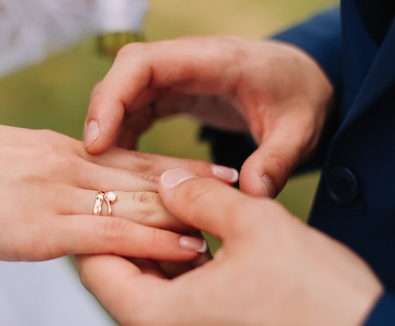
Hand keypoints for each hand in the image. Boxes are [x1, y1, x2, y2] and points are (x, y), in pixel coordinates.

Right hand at [0, 119, 236, 260]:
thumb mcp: (17, 160)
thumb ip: (54, 174)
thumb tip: (81, 186)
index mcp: (64, 151)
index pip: (134, 156)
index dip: (178, 164)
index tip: (213, 169)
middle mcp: (71, 168)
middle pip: (147, 176)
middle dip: (196, 183)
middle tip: (242, 188)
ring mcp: (60, 198)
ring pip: (137, 203)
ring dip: (186, 213)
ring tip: (229, 219)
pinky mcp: (44, 230)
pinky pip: (110, 235)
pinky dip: (152, 242)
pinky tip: (184, 247)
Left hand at [77, 168, 381, 325]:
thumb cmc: (315, 298)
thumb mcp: (253, 223)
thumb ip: (197, 195)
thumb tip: (167, 182)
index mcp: (155, 320)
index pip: (95, 267)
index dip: (103, 225)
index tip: (115, 196)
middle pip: (120, 283)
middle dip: (134, 238)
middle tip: (150, 200)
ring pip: (149, 300)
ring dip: (160, 260)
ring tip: (182, 221)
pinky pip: (174, 318)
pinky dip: (180, 285)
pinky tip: (205, 253)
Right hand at [83, 36, 333, 196]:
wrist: (303, 83)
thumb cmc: (300, 98)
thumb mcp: (298, 130)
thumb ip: (276, 160)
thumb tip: (250, 196)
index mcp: (211, 60)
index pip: (143, 63)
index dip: (112, 97)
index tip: (97, 140)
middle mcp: (185, 62)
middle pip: (124, 76)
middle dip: (101, 114)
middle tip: (91, 160)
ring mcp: (176, 76)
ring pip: (124, 94)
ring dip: (109, 128)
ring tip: (102, 171)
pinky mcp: (173, 93)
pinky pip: (136, 109)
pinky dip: (123, 135)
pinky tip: (122, 167)